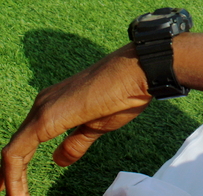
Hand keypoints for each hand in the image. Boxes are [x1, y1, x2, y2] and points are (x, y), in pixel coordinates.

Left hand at [1, 45, 150, 195]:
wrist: (138, 71)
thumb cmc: (124, 94)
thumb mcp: (98, 126)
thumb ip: (75, 143)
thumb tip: (56, 161)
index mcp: (54, 106)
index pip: (24, 144)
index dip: (14, 171)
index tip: (13, 192)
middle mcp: (43, 104)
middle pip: (16, 147)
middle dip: (9, 177)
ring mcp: (43, 108)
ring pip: (14, 150)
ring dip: (11, 178)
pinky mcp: (46, 117)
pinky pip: (17, 151)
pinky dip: (14, 175)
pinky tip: (17, 194)